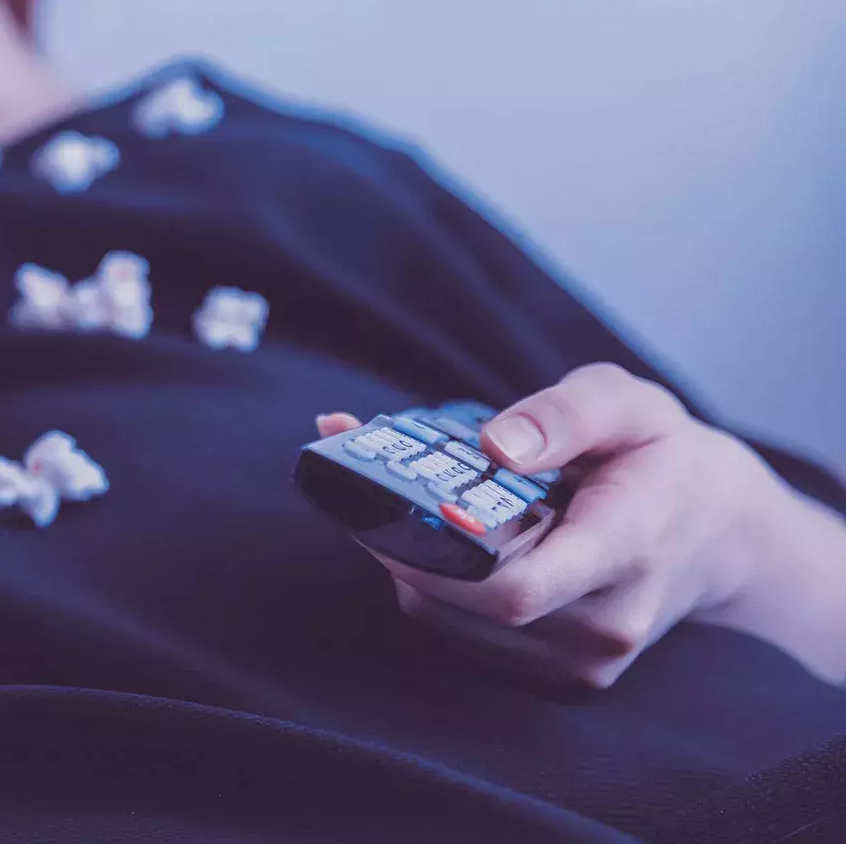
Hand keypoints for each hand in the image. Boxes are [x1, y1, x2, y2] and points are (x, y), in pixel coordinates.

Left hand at [320, 363, 840, 688]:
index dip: (435, 557)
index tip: (390, 503)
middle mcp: (606, 623)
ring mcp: (581, 662)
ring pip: (448, 619)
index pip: (520, 589)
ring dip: (407, 560)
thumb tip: (495, 445)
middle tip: (365, 478)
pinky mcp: (556, 676)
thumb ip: (563, 413)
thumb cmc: (659, 456)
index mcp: (627, 548)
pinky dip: (431, 584)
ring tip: (402, 500)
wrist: (715, 533)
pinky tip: (437, 539)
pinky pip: (460, 632)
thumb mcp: (627, 403)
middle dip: (401, 541)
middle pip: (464, 602)